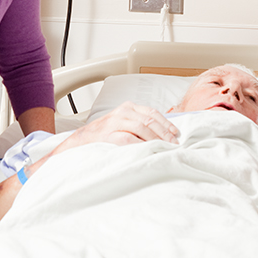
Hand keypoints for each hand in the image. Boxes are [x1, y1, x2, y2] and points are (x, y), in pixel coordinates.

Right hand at [65, 102, 179, 147]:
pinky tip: (149, 150)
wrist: (81, 140)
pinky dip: (141, 145)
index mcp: (128, 107)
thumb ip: (140, 123)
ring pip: (142, 128)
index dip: (166, 123)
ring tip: (164, 148)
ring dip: (156, 139)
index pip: (152, 112)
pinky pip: (129, 139)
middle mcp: (123, 111)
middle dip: (164, 133)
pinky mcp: (109, 134)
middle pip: (149, 120)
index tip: (175, 134)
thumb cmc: (105, 133)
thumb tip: (164, 134)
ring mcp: (115, 122)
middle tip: (173, 144)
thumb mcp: (123, 122)